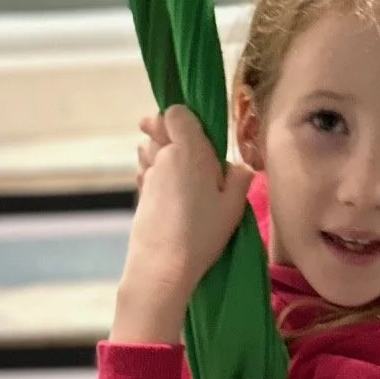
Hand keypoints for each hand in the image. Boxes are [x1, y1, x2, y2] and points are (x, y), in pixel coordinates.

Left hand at [125, 106, 254, 304]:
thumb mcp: (232, 206)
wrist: (163, 266)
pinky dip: (155, 174)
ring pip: (149, 149)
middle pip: (158, 128)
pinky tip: (170, 192)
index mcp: (188, 150)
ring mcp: (148, 176)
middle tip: (188, 149)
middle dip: (170, 132)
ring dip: (160, 152)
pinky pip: (146, 172)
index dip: (184, 116)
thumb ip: (238, 179)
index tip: (196, 131)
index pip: (175, 112)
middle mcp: (163, 157)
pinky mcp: (140, 195)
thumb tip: (237, 167)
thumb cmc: (201, 234)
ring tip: (179, 170)